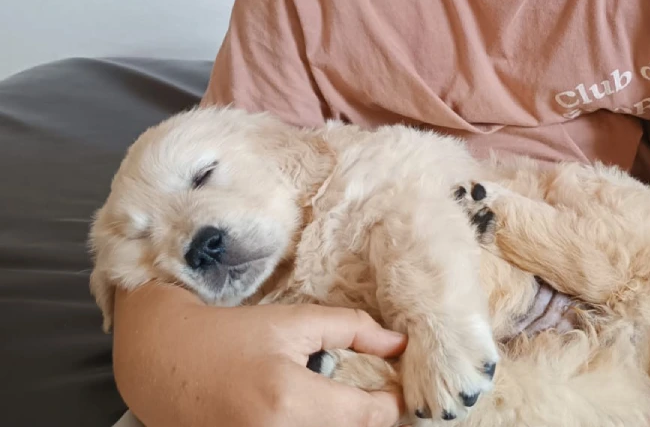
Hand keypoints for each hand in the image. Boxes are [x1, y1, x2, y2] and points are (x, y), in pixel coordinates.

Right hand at [111, 283, 407, 426]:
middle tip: (370, 390)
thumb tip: (399, 344)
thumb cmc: (230, 334)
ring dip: (340, 424)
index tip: (397, 384)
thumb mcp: (295, 320)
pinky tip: (312, 414)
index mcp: (290, 399)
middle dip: (367, 415)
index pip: (368, 416)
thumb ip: (352, 330)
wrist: (162, 359)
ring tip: (337, 400)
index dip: (392, 400)